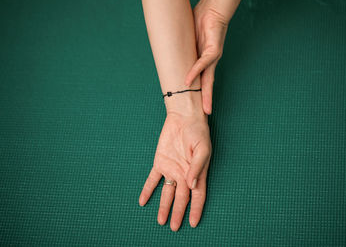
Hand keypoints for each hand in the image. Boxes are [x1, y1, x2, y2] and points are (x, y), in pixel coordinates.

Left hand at [139, 112, 211, 230]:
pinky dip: (148, 190)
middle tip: (174, 227)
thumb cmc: (198, 132)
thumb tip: (192, 185)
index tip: (194, 223)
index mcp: (197, 173)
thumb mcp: (202, 149)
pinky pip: (153, 179)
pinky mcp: (160, 162)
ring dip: (164, 206)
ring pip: (167, 193)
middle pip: (181, 198)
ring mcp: (171, 169)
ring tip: (161, 221)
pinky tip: (143, 201)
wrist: (184, 117)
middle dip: (178, 213)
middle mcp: (184, 174)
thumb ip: (197, 167)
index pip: (198, 196)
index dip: (196, 210)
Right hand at [184, 0, 228, 114]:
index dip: (202, 92)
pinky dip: (194, 71)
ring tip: (204, 107)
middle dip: (208, 100)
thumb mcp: (190, 39)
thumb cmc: (202, 22)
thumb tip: (172, 54)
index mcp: (205, 61)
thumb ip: (184, 49)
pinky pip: (202, 63)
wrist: (213, 9)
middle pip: (209, 84)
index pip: (204, 80)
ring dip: (206, 93)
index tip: (199, 105)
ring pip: (209, 79)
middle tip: (207, 114)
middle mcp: (211, 61)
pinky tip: (188, 80)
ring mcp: (213, 56)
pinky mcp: (214, 49)